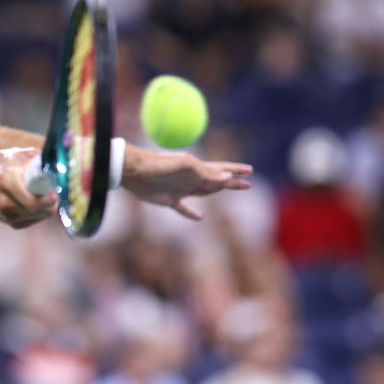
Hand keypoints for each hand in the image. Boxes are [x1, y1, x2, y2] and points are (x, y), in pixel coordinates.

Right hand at [0, 147, 57, 227]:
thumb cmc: (0, 164)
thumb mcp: (17, 155)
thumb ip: (38, 160)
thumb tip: (58, 165)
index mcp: (8, 181)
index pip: (34, 201)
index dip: (49, 196)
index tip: (53, 187)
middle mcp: (5, 202)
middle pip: (40, 210)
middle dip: (51, 200)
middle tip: (52, 190)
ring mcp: (6, 215)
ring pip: (40, 216)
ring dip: (46, 206)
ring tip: (41, 193)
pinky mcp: (10, 223)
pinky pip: (33, 220)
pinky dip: (38, 212)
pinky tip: (33, 201)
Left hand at [120, 145, 252, 219]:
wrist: (133, 171)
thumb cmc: (159, 165)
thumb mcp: (184, 166)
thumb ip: (204, 171)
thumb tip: (226, 176)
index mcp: (196, 168)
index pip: (220, 169)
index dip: (235, 171)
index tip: (249, 171)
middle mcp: (190, 178)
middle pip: (216, 181)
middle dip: (232, 182)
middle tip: (248, 184)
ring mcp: (180, 189)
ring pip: (203, 192)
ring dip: (216, 191)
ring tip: (228, 189)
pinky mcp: (168, 200)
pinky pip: (184, 208)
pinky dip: (191, 213)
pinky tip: (199, 218)